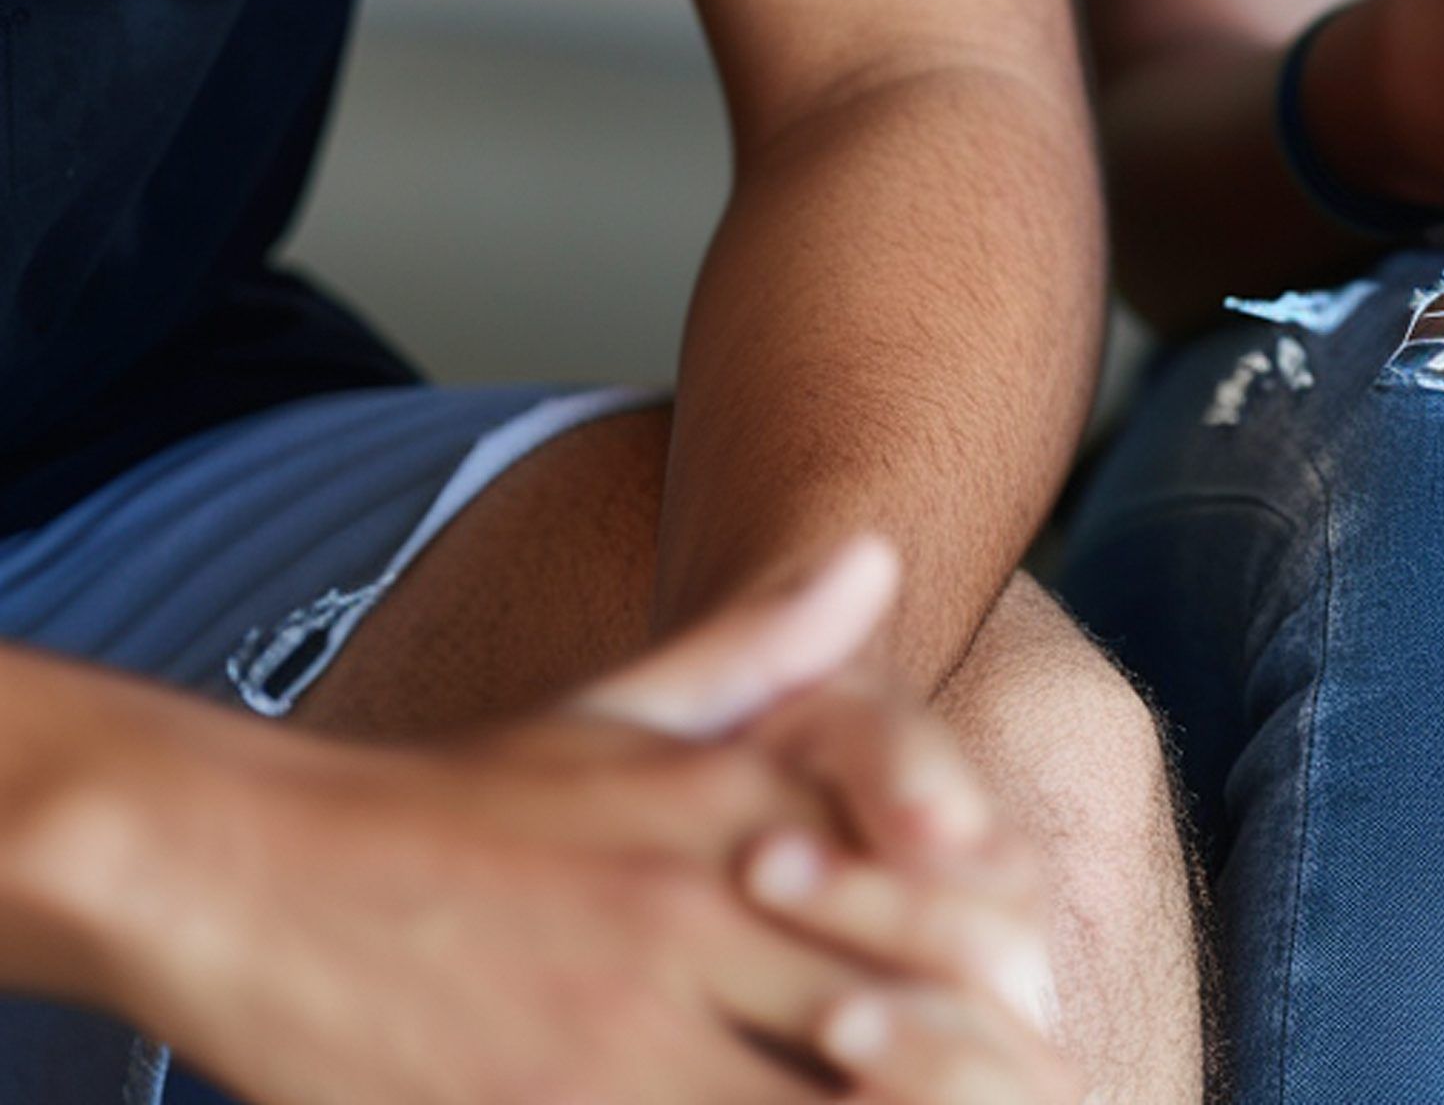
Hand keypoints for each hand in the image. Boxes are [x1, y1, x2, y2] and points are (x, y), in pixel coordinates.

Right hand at [134, 539, 1074, 1104]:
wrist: (240, 865)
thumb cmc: (449, 802)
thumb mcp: (624, 708)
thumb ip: (765, 642)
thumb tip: (882, 558)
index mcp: (740, 818)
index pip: (943, 901)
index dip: (1010, 977)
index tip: (1037, 1018)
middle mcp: (703, 915)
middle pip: (907, 1030)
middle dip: (973, 1085)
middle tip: (1026, 1103)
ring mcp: (622, 1032)